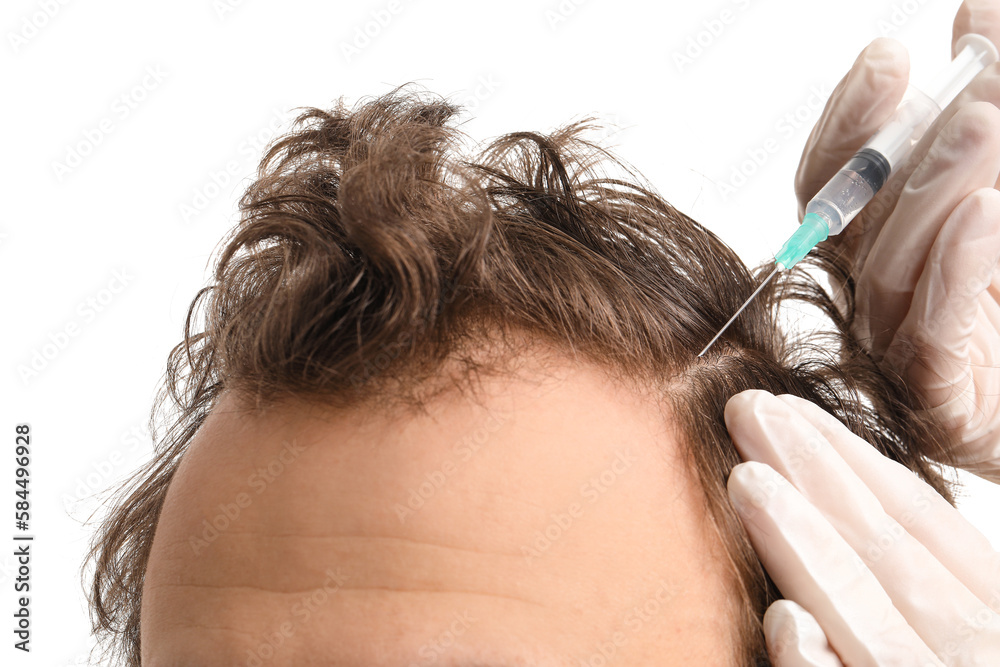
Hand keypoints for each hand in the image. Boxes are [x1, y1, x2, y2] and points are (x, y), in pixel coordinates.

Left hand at [724, 390, 999, 665]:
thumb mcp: (948, 625)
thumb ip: (906, 590)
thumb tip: (814, 546)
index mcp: (987, 620)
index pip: (920, 526)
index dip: (856, 462)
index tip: (790, 410)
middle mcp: (979, 650)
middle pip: (890, 553)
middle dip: (816, 473)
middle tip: (747, 409)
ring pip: (872, 616)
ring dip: (807, 545)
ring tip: (747, 483)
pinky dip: (824, 664)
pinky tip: (786, 622)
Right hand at [794, 1, 999, 479]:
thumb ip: (989, 106)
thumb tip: (975, 10)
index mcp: (876, 246)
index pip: (830, 183)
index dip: (851, 121)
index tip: (888, 57)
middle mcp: (874, 295)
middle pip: (863, 218)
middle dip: (915, 146)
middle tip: (975, 80)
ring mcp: (899, 352)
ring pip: (889, 268)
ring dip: (938, 191)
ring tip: (987, 123)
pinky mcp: (938, 403)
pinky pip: (933, 332)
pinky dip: (956, 271)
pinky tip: (986, 216)